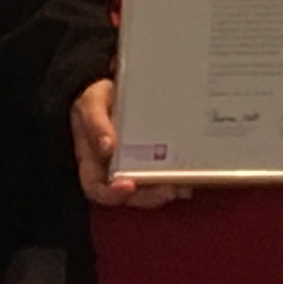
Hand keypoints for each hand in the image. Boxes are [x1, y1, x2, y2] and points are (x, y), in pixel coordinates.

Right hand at [72, 80, 189, 208]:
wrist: (112, 86)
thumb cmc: (97, 98)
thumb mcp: (91, 103)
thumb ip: (95, 123)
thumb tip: (107, 146)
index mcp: (93, 161)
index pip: (96, 188)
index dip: (111, 194)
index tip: (128, 186)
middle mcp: (114, 170)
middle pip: (130, 197)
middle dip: (150, 196)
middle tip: (168, 188)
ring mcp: (135, 168)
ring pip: (150, 191)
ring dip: (168, 192)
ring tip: (183, 184)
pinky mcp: (154, 161)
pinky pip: (165, 177)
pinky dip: (178, 180)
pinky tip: (191, 174)